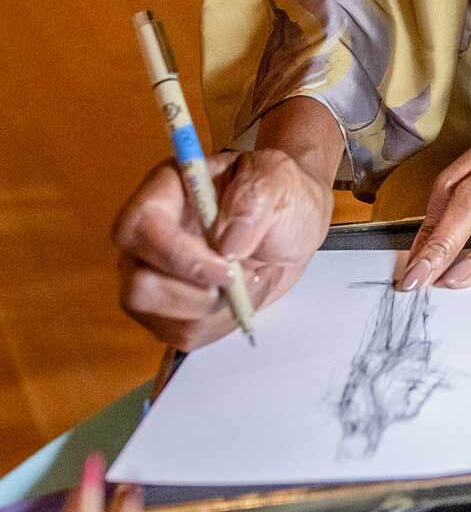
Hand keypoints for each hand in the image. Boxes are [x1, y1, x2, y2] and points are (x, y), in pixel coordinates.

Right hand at [113, 149, 334, 350]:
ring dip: (219, 311)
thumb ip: (253, 199)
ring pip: (162, 319)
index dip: (176, 256)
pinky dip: (224, 324)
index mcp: (164, 192)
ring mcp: (153, 276)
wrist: (290, 221)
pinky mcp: (170, 309)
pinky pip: (184, 334)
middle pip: (139, 286)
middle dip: (198, 296)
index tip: (225, 269)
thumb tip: (229, 244)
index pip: (138, 228)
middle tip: (243, 277)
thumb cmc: (276, 191)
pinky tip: (246, 295)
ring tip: (255, 278)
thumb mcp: (275, 177)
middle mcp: (147, 238)